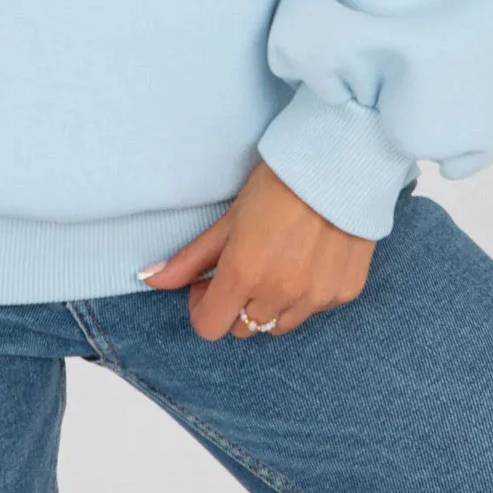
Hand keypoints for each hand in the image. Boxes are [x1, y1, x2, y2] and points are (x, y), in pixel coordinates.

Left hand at [138, 159, 375, 340]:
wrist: (339, 165)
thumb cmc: (277, 185)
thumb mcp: (228, 219)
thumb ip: (190, 258)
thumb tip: (149, 279)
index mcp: (244, 274)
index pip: (210, 327)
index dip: (202, 307)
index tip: (207, 284)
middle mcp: (280, 294)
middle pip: (243, 328)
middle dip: (234, 304)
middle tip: (240, 268)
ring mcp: (315, 299)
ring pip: (279, 325)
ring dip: (269, 305)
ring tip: (275, 262)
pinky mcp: (343, 294)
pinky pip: (313, 311)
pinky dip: (304, 296)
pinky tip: (307, 259)